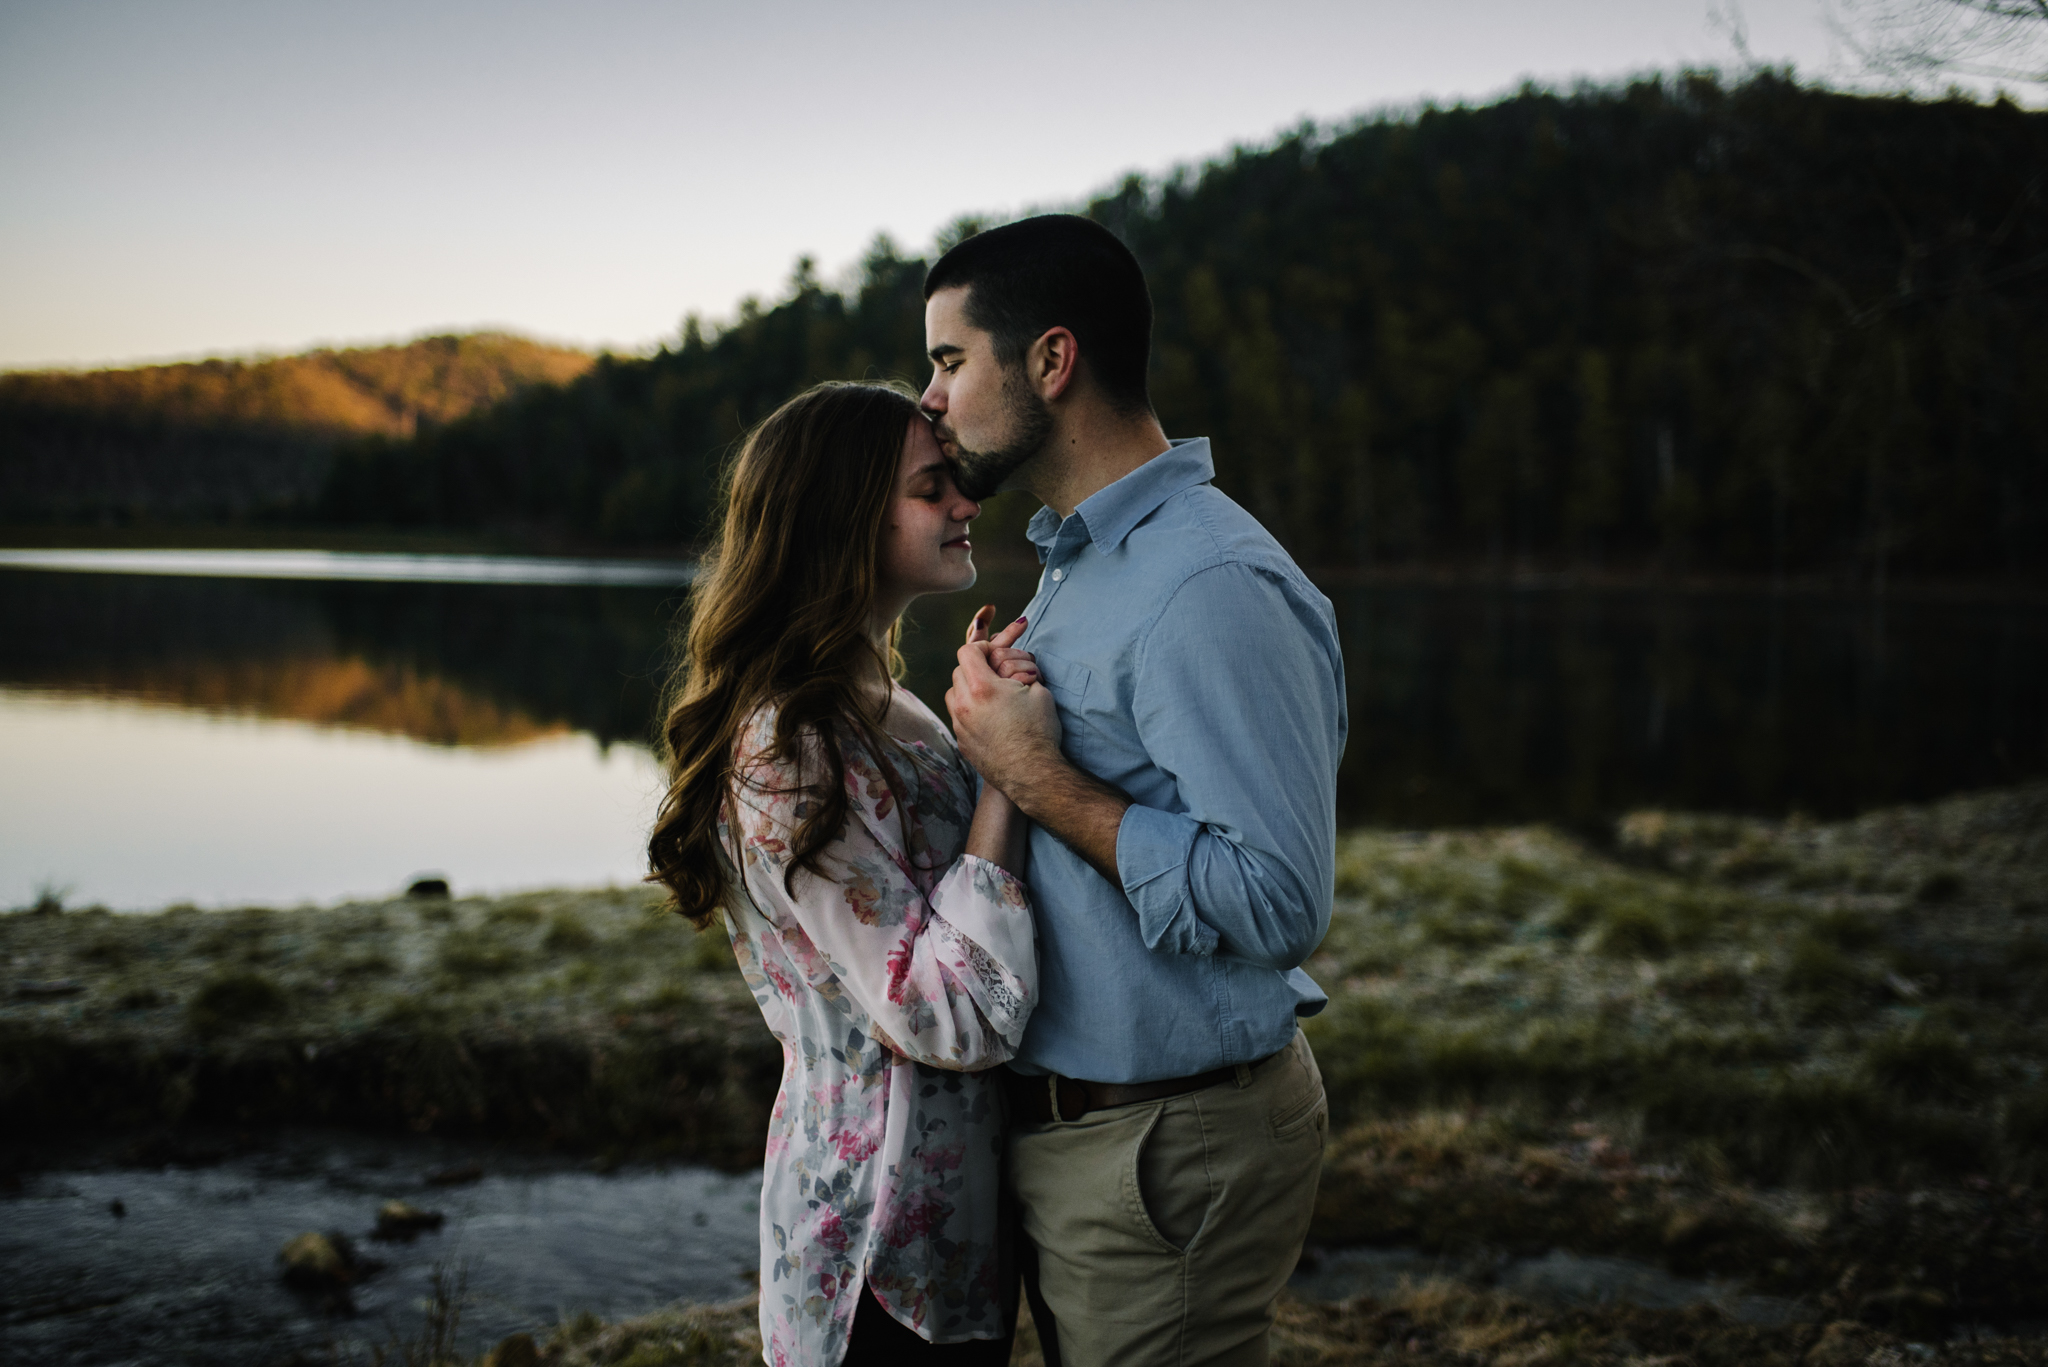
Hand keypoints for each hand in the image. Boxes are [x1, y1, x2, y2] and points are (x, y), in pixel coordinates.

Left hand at [948, 607, 1060, 793]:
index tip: (994, 653)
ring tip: (991, 694)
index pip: (968, 651)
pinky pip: (958, 715)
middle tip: (997, 674)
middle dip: (976, 667)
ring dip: (968, 687)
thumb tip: (1011, 668)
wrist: (1033, 774)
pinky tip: (990, 715)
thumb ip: (1019, 671)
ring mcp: (959, 725)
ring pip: (953, 693)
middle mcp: (964, 704)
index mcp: (982, 687)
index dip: (982, 647)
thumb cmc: (1039, 731)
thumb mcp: (1038, 690)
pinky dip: (969, 709)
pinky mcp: (961, 741)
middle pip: (958, 671)